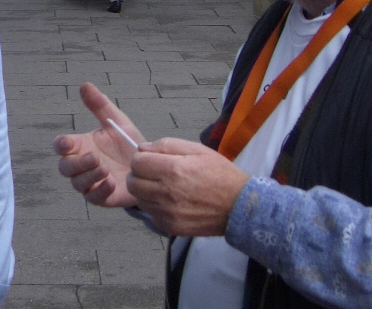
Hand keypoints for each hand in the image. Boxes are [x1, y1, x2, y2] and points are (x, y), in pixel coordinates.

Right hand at [53, 83, 144, 207]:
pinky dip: (100, 190)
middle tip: (94, 157)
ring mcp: (90, 182)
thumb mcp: (116, 121)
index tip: (67, 143)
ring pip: (78, 183)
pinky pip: (93, 197)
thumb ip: (100, 105)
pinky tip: (111, 183)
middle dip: (76, 163)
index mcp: (81, 145)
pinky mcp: (101, 197)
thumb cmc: (126, 143)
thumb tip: (85, 85)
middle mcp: (81, 165)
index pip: (62, 146)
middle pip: (65, 167)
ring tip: (105, 168)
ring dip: (89, 176)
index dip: (61, 145)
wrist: (148, 166)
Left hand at [127, 138, 248, 236]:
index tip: (150, 159)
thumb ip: (167, 145)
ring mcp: (168, 213)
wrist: (239, 206)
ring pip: (139, 200)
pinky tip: (169, 202)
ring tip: (162, 187)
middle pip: (133, 183)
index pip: (137, 162)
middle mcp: (167, 193)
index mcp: (173, 170)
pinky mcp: (171, 227)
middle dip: (139, 175)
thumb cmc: (220, 174)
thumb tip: (143, 148)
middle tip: (153, 173)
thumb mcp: (197, 150)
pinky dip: (155, 208)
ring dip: (145, 192)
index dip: (141, 158)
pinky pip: (151, 215)